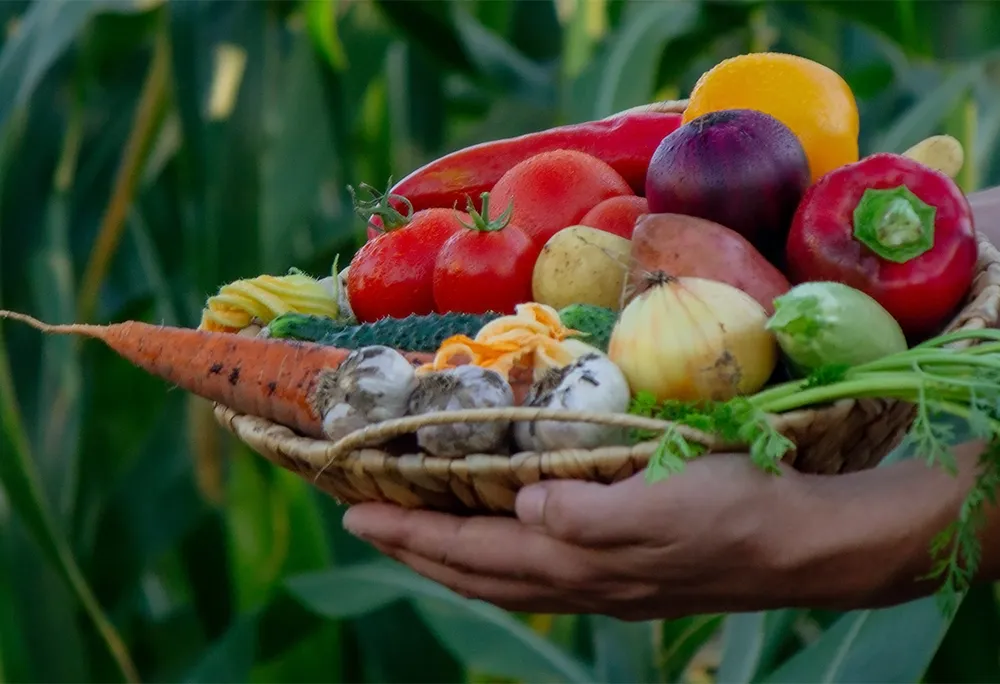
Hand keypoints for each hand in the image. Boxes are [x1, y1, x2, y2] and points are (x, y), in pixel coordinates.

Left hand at [342, 454, 819, 619]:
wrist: (801, 546)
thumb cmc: (735, 509)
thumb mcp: (660, 502)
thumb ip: (585, 513)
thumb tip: (526, 506)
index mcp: (577, 561)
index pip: (471, 547)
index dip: (411, 530)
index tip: (357, 511)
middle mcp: (580, 582)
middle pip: (475, 572)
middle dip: (414, 550)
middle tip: (364, 525)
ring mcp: (602, 586)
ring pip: (502, 580)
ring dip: (449, 560)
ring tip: (413, 539)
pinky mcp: (626, 579)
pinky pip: (536, 578)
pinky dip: (496, 565)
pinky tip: (501, 549)